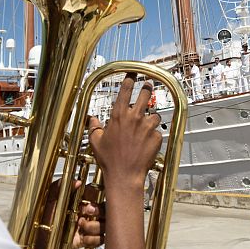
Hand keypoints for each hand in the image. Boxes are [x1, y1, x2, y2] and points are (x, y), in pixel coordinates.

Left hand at [32, 180, 103, 248]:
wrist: (38, 239)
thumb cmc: (41, 219)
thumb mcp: (49, 199)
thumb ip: (61, 185)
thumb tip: (77, 181)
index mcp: (78, 200)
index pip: (96, 194)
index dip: (95, 197)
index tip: (89, 201)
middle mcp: (85, 212)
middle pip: (106, 209)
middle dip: (99, 211)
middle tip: (86, 212)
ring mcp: (87, 226)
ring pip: (105, 225)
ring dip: (94, 226)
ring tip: (81, 226)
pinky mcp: (86, 240)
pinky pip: (100, 240)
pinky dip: (93, 239)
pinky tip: (83, 237)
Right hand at [89, 73, 161, 188]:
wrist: (125, 176)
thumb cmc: (109, 160)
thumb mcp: (96, 142)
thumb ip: (94, 127)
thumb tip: (92, 119)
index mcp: (119, 116)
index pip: (125, 90)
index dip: (130, 78)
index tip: (133, 72)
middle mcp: (135, 117)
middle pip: (145, 94)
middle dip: (147, 87)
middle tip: (148, 85)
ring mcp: (147, 127)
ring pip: (154, 115)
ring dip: (150, 119)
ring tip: (143, 130)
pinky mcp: (157, 137)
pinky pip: (157, 132)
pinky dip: (153, 136)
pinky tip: (145, 145)